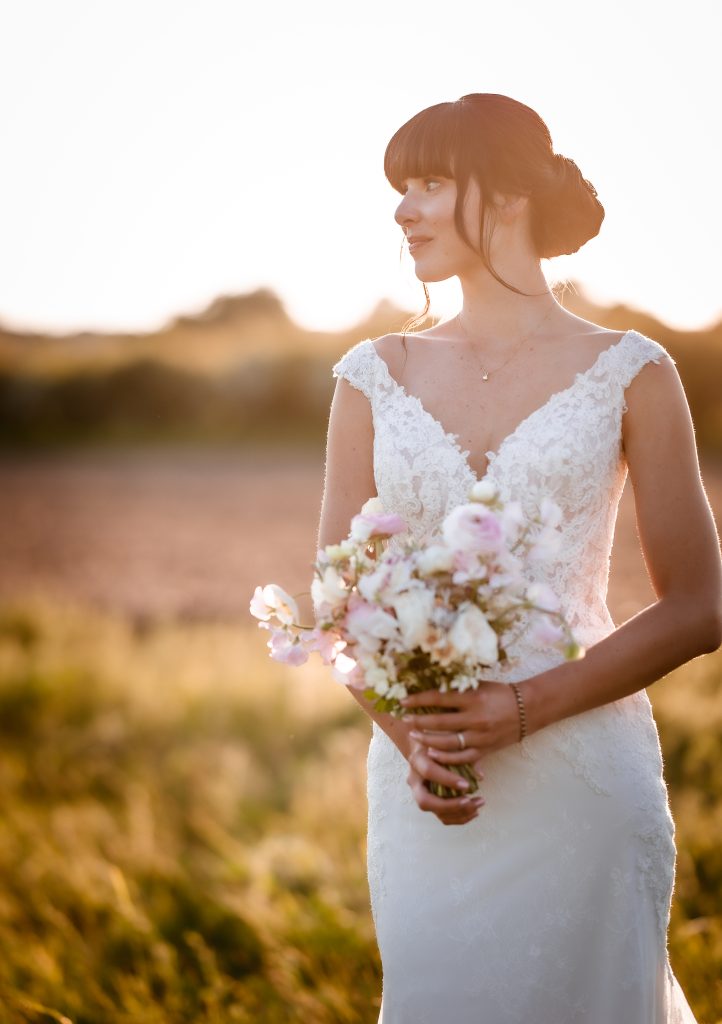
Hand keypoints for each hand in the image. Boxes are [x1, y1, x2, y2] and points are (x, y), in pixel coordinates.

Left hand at [400, 681, 521, 773]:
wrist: (528, 709)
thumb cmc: (500, 693)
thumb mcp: (479, 685)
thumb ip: (457, 689)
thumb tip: (430, 687)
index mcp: (473, 698)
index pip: (439, 698)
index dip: (418, 700)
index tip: (403, 701)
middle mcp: (476, 718)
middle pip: (440, 722)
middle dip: (419, 722)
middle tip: (405, 720)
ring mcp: (480, 736)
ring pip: (448, 743)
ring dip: (428, 740)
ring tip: (414, 737)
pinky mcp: (485, 749)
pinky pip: (462, 757)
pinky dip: (446, 758)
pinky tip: (432, 754)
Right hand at [406, 733, 484, 825]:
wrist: (425, 745)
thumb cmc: (440, 740)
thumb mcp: (449, 741)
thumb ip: (463, 755)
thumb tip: (480, 776)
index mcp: (417, 760)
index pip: (429, 772)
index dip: (447, 780)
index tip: (467, 785)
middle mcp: (414, 780)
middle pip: (425, 801)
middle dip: (449, 805)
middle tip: (470, 802)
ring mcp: (420, 793)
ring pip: (434, 812)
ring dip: (457, 813)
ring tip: (478, 806)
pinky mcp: (429, 802)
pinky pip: (441, 816)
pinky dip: (458, 817)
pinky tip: (474, 812)